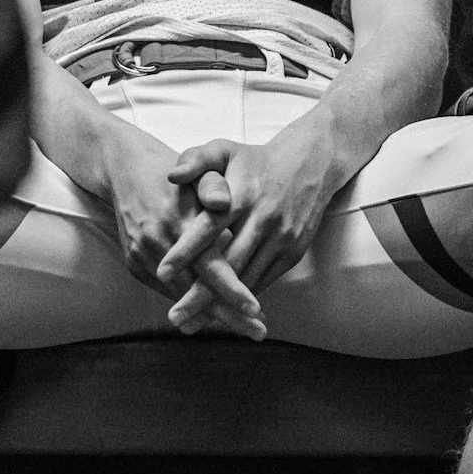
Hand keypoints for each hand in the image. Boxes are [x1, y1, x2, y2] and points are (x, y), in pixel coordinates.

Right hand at [95, 131, 264, 338]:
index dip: (233, 291)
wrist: (123, 166)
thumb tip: (222, 204)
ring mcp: (142, 254)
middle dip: (229, 314)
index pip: (210, 265)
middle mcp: (158, 240)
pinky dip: (190, 301)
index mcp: (179, 218)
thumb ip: (213, 185)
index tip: (257, 310)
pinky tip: (214, 312)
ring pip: (181, 295)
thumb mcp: (198, 166)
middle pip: (197, 289)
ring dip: (211, 313)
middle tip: (258, 332)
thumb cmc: (173, 168)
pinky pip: (166, 288)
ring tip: (244, 327)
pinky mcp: (133, 262)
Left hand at [160, 127, 348, 327]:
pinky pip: (264, 280)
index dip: (185, 251)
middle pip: (228, 264)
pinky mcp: (293, 252)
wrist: (311, 165)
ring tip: (193, 324)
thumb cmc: (256, 160)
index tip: (162, 271)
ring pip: (247, 279)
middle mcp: (262, 219)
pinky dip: (243, 298)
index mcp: (241, 195)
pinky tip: (222, 312)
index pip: (209, 227)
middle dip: (200, 294)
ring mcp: (281, 238)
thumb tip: (171, 176)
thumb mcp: (225, 149)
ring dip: (221, 305)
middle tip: (175, 316)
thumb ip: (196, 160)